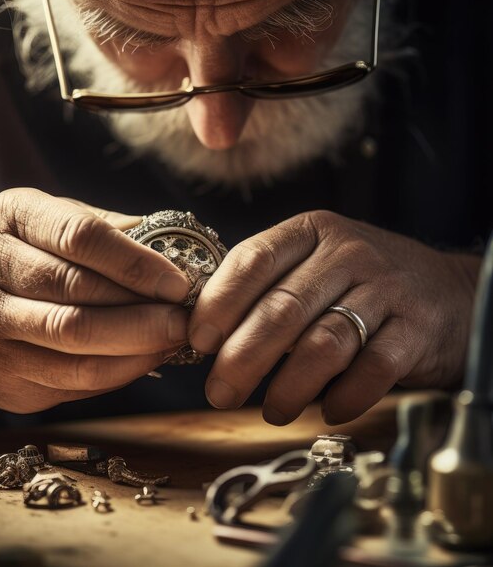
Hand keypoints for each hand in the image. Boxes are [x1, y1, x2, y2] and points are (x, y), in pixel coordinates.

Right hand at [0, 188, 189, 414]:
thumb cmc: (27, 259)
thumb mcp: (54, 223)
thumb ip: (107, 229)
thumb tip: (176, 244)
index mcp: (10, 217)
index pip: (78, 236)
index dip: (135, 262)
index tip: (178, 282)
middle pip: (77, 293)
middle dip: (143, 310)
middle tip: (187, 317)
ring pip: (75, 341)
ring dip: (137, 344)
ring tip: (175, 338)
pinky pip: (71, 379)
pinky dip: (120, 371)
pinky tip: (149, 359)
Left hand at [189, 211, 479, 424]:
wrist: (444, 290)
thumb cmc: (359, 282)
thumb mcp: (313, 264)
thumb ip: (265, 289)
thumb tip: (205, 336)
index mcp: (311, 233)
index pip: (253, 260)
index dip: (220, 302)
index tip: (198, 340)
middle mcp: (347, 253)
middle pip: (283, 308)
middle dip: (243, 357)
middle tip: (219, 392)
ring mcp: (385, 289)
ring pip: (324, 342)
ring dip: (289, 386)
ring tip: (271, 411)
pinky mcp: (416, 328)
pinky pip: (373, 368)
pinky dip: (345, 396)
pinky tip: (327, 411)